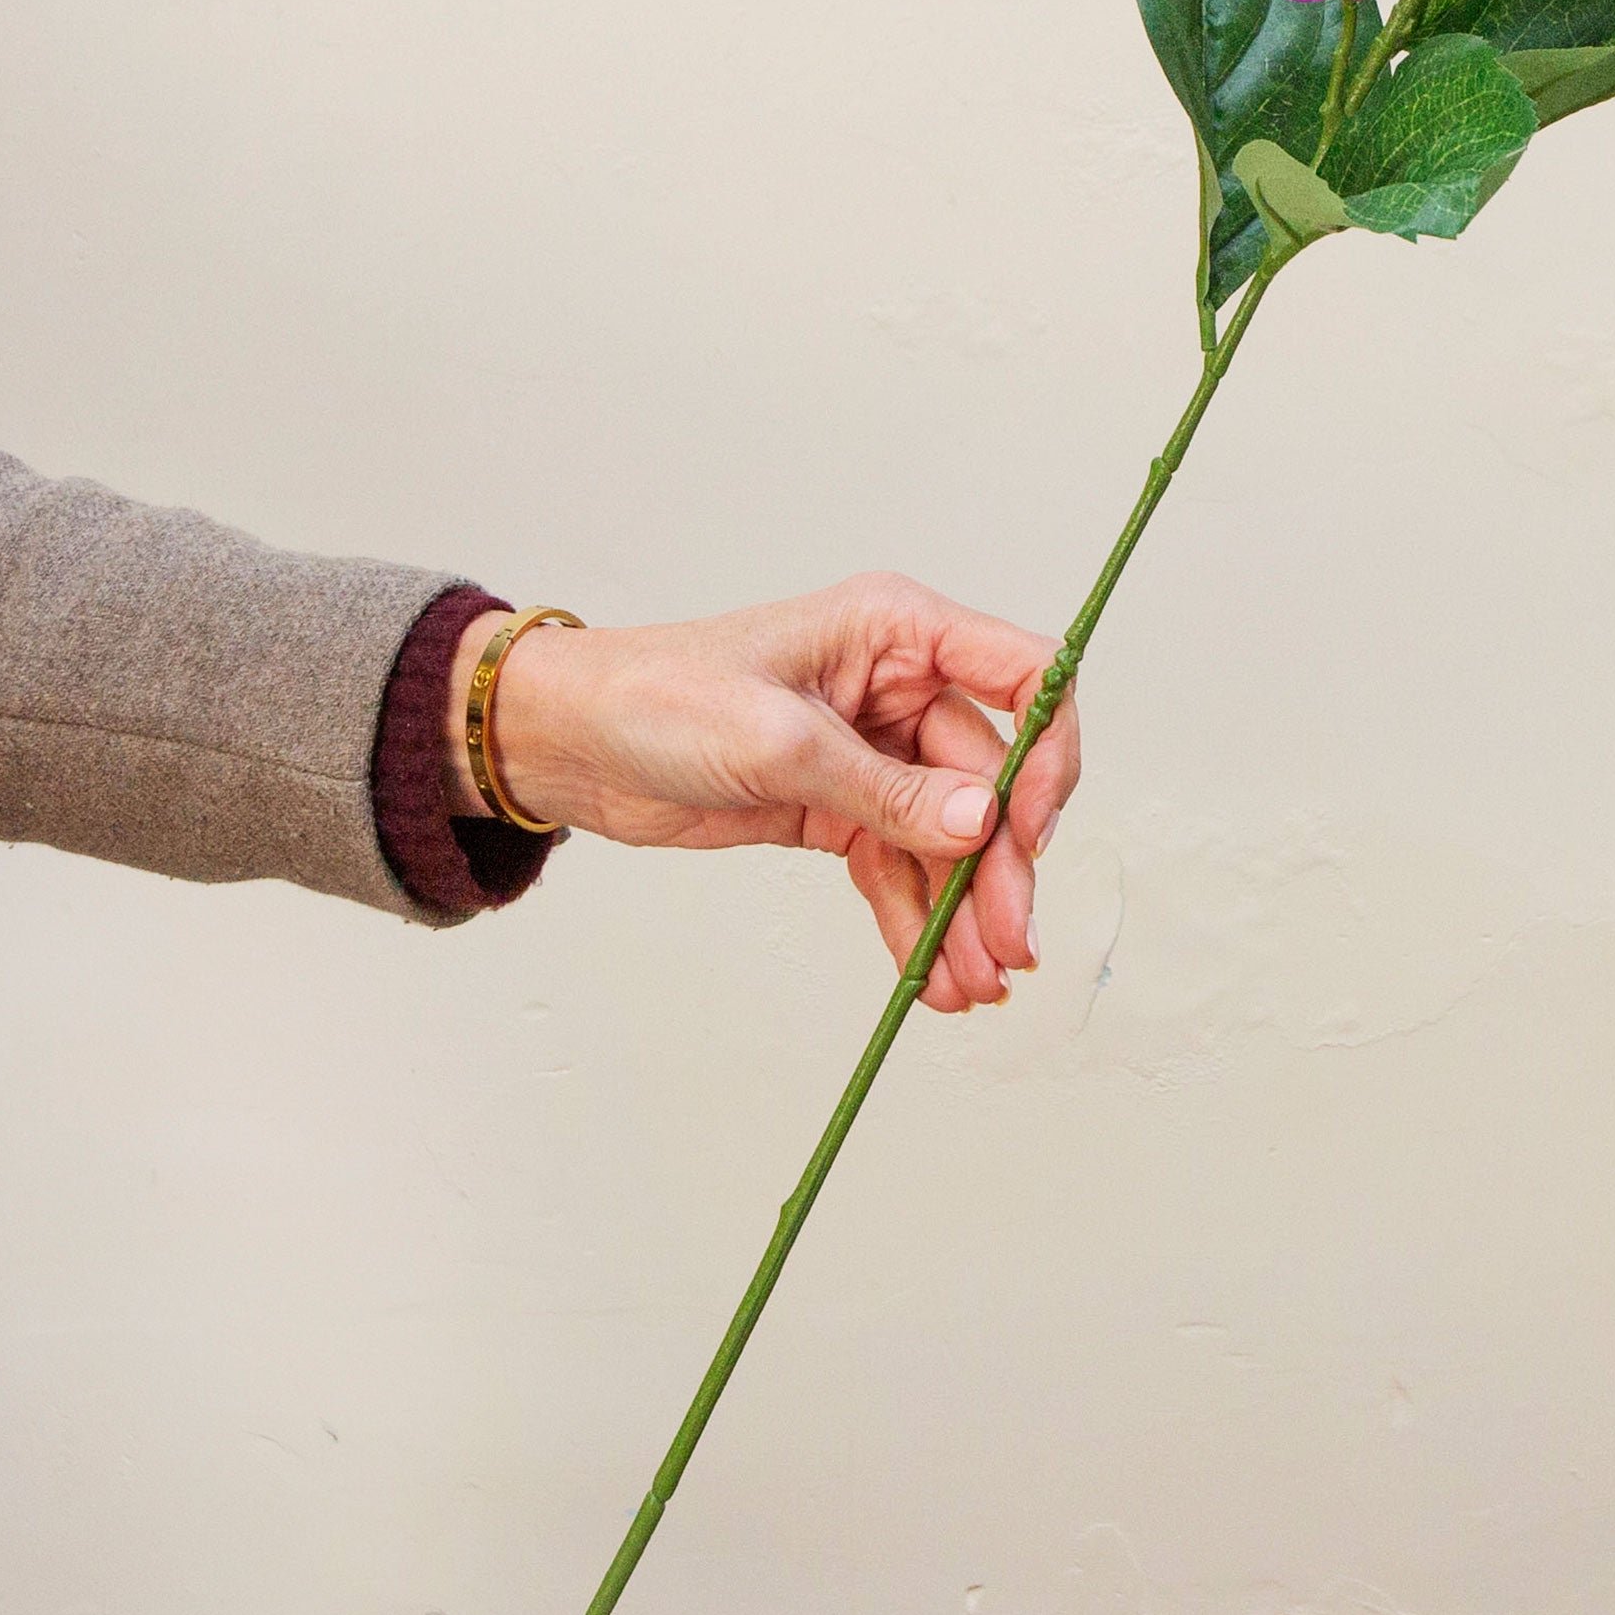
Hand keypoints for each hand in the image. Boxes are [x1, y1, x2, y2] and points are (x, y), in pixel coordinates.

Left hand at [445, 575, 1078, 1013]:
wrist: (570, 744)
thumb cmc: (657, 698)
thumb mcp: (776, 741)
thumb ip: (887, 789)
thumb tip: (982, 824)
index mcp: (897, 631)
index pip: (1022, 675)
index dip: (1044, 752)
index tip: (1029, 832)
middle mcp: (897, 686)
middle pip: (991, 779)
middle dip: (1001, 867)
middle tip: (1007, 947)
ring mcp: (872, 751)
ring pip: (948, 837)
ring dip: (963, 911)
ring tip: (971, 984)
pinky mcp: (838, 807)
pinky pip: (899, 867)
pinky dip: (916, 920)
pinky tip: (927, 975)